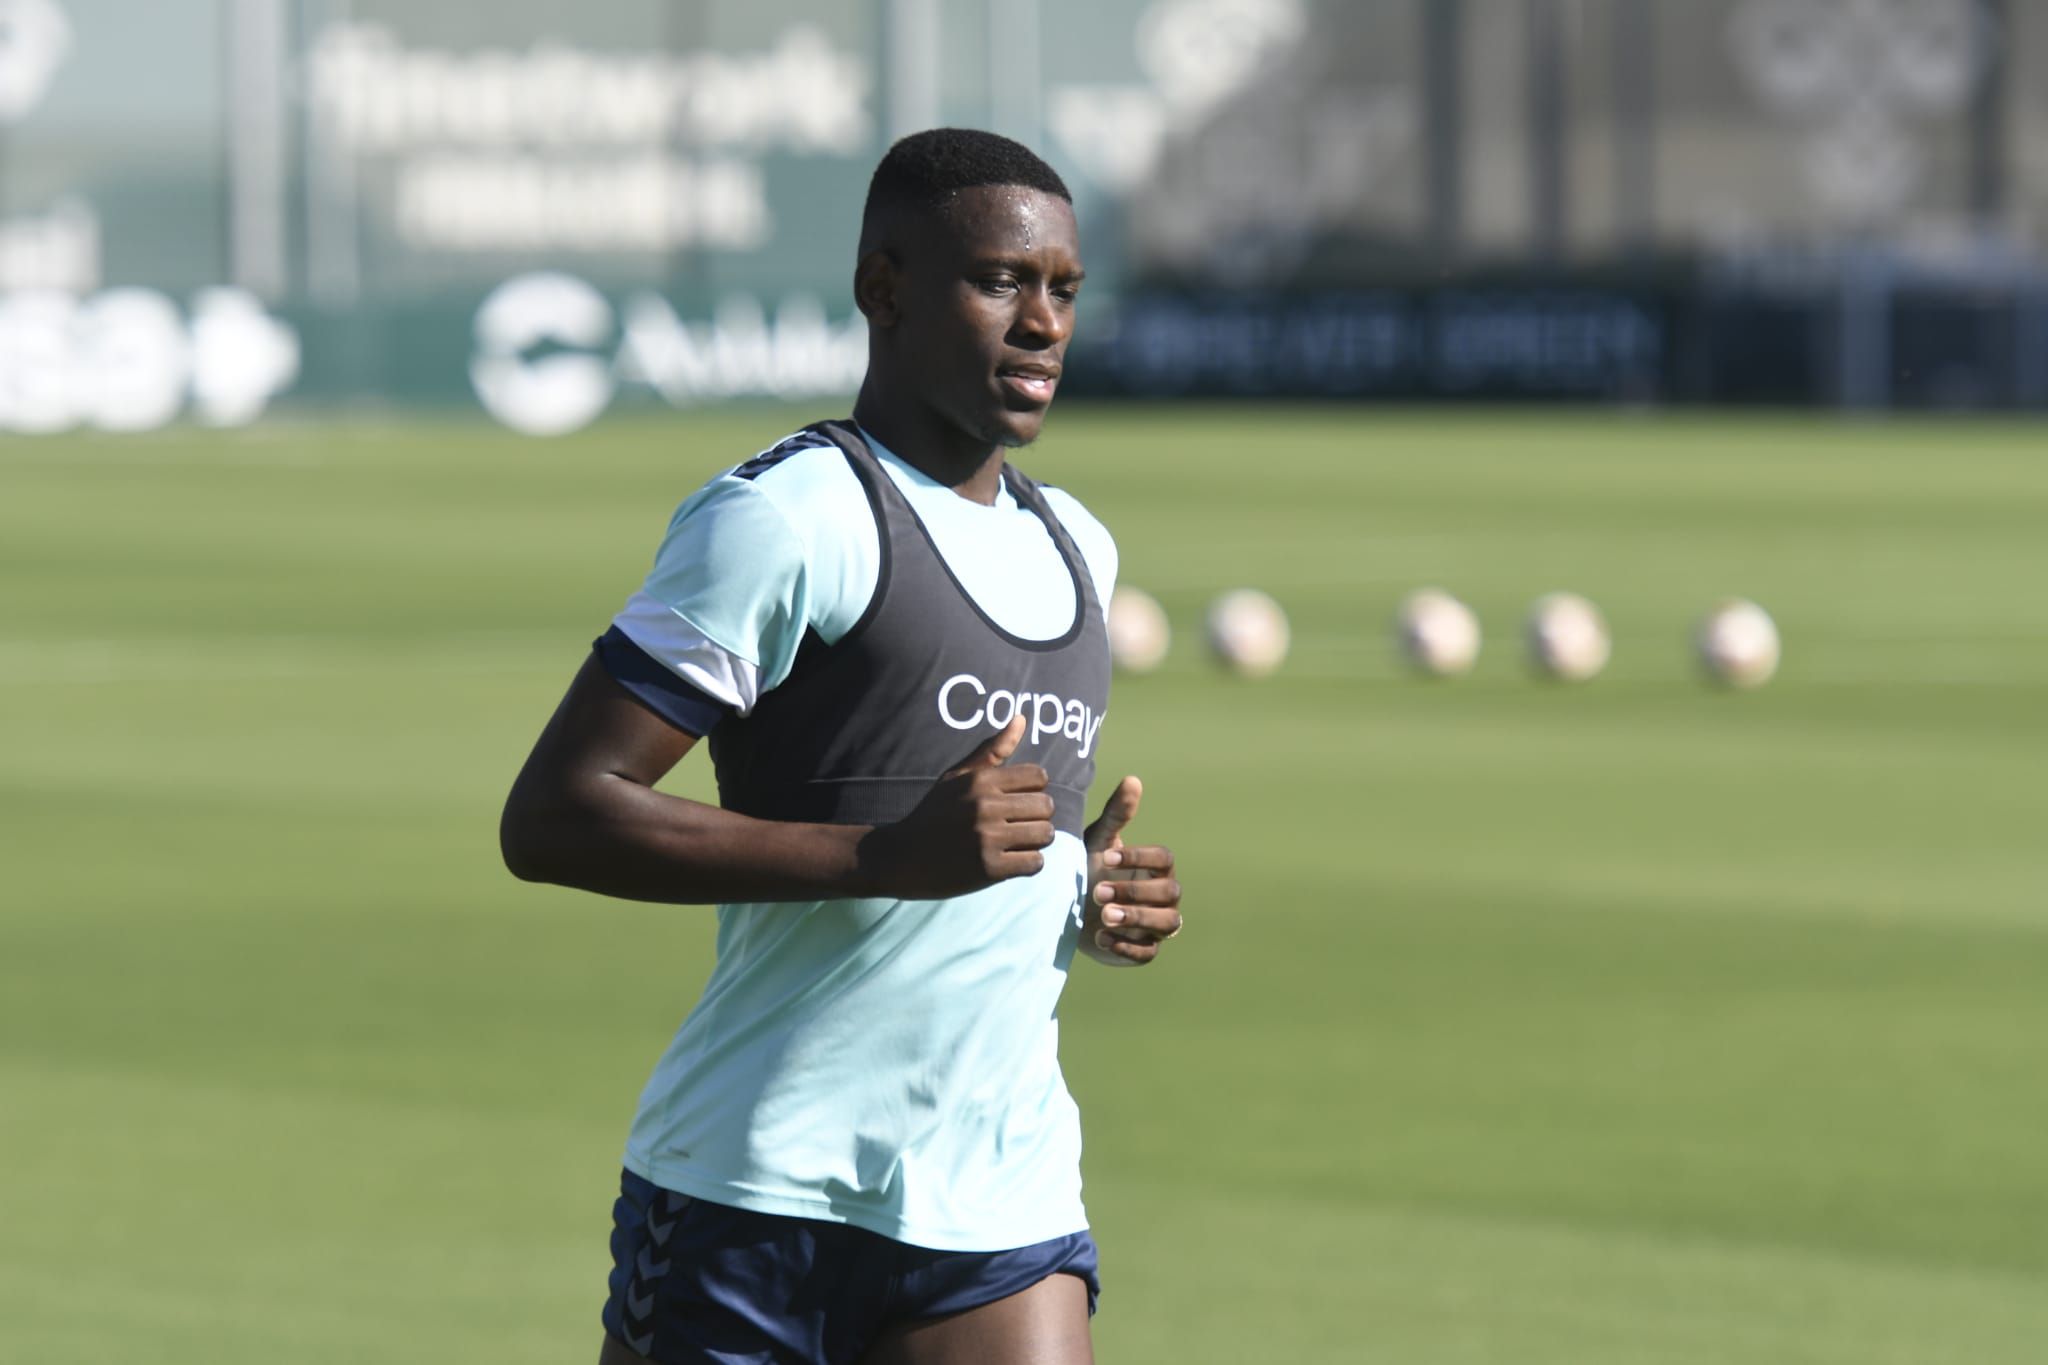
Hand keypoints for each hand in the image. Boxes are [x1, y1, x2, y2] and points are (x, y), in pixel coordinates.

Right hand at [858, 714, 1053, 898]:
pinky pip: (1035, 863)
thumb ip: (992, 750)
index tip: (1018, 800)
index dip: (1034, 790)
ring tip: (1018, 842)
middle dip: (1038, 816)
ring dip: (1036, 840)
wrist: (902, 857)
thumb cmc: (933, 814)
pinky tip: (1012, 861)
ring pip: (1045, 834)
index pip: (1039, 777)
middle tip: (1020, 824)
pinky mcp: (989, 868)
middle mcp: (985, 806)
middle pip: (1046, 806)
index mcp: (980, 781)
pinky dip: (1029, 863)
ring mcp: (987, 838)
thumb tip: (1021, 718)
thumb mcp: (956, 777)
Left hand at [1080, 776, 1181, 965]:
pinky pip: (1148, 952)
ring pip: (1168, 923)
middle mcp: (1164, 895)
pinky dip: (1127, 947)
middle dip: (1135, 892)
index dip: (1139, 857)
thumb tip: (1133, 779)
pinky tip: (1100, 936)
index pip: (1165, 859)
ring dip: (1137, 919)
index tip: (1106, 858)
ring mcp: (1157, 924)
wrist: (1073, 908)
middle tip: (1097, 891)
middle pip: (1170, 893)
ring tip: (1104, 916)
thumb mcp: (1100, 842)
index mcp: (1156, 867)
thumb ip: (1116, 815)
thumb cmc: (1092, 868)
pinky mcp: (1144, 949)